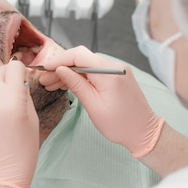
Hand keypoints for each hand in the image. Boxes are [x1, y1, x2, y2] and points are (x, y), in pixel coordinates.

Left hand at [0, 61, 38, 187]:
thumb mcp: (33, 122)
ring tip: (0, 122)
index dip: (18, 70)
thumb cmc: (22, 155)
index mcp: (13, 101)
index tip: (20, 75)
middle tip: (10, 92)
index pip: (13, 67)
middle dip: (4, 79)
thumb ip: (25, 97)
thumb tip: (19, 81)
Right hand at [39, 46, 163, 157]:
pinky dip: (79, 77)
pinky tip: (65, 84)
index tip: (44, 68)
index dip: (59, 59)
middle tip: (43, 79)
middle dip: (61, 67)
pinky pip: (94, 71)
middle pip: (81, 58)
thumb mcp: (93, 106)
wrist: (143, 132)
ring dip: (68, 73)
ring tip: (51, 84)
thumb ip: (76, 84)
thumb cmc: (120, 124)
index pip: (79, 55)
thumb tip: (60, 70)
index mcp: (109, 72)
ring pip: (86, 65)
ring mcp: (116, 70)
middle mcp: (114, 66)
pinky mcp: (116, 76)